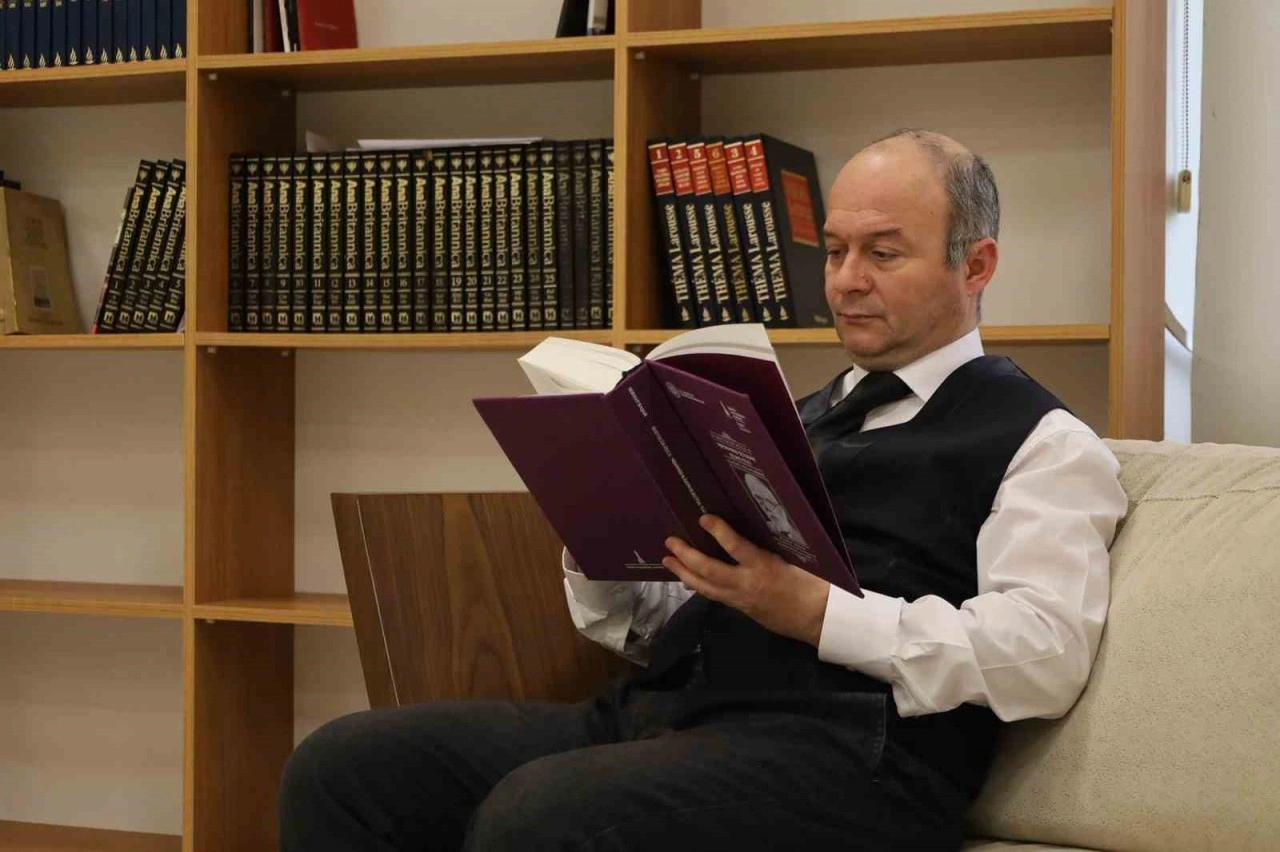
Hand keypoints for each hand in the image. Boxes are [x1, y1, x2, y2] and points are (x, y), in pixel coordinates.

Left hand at [663, 514, 830, 647]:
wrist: (817, 619)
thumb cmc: (812, 583)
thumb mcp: (794, 558)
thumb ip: (770, 547)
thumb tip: (751, 529)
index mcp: (764, 567)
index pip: (736, 547)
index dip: (718, 532)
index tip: (703, 518)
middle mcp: (747, 584)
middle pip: (710, 571)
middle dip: (687, 557)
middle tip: (670, 542)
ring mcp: (741, 599)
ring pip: (706, 587)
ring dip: (684, 573)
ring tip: (668, 561)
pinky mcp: (741, 609)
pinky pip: (714, 596)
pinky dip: (699, 586)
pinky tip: (688, 580)